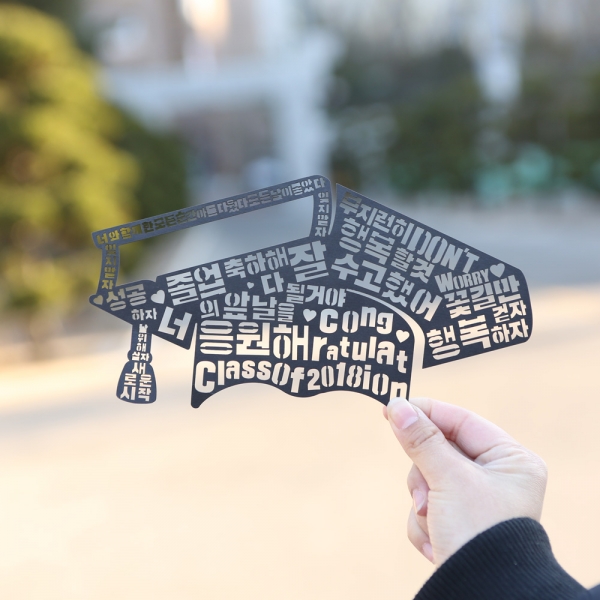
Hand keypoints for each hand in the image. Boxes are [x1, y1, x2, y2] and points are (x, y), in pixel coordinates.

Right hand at [384, 397, 547, 565]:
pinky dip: (425, 524)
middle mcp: (497, 478)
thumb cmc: (478, 532)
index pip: (461, 420)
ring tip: (434, 522)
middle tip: (426, 493)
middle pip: (440, 451)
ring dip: (423, 502)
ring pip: (428, 479)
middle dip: (426, 474)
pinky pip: (427, 506)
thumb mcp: (448, 478)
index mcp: (511, 460)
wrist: (482, 594)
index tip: (393, 407)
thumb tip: (397, 405)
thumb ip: (421, 439)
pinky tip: (437, 542)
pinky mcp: (459, 525)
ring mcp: (477, 503)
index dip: (427, 412)